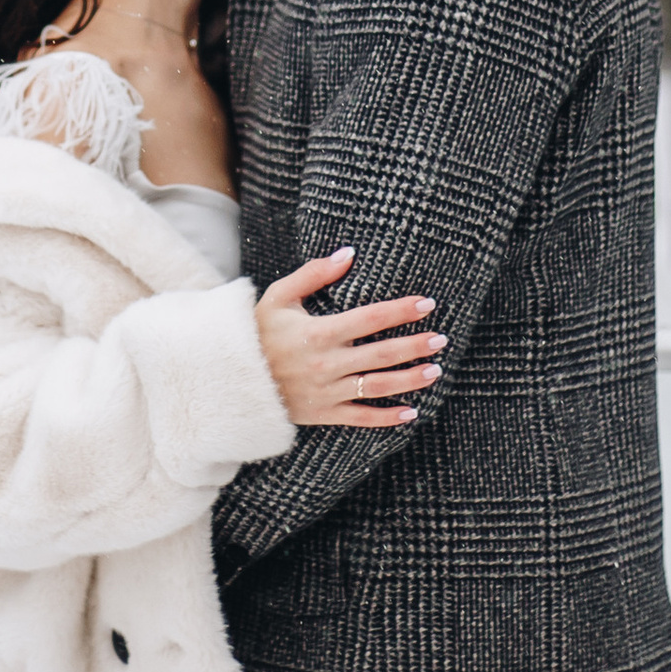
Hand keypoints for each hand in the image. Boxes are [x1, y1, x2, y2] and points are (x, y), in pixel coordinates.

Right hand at [254, 247, 443, 428]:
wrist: (229, 378)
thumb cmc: (257, 332)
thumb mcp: (279, 296)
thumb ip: (314, 274)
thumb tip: (348, 253)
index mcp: (318, 332)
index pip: (370, 319)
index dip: (400, 311)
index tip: (427, 304)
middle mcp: (326, 363)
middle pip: (381, 354)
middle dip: (414, 346)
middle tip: (441, 339)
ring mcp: (326, 392)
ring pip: (377, 387)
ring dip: (409, 380)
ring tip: (434, 371)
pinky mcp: (322, 413)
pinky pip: (360, 418)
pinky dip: (387, 418)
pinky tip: (411, 412)